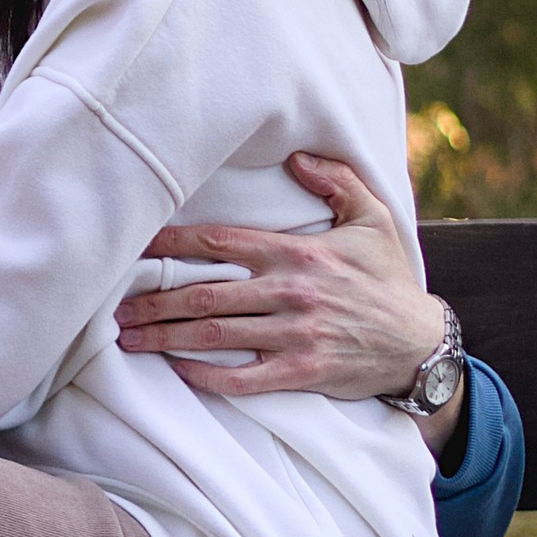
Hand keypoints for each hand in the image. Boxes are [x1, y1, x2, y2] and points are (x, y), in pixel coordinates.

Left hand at [114, 151, 463, 449]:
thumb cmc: (390, 280)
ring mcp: (294, 335)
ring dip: (167, 337)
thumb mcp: (373, 219)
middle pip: (204, 295)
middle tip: (115, 308)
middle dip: (154, 301)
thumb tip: (298, 157)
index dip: (172, 244)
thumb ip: (337, 181)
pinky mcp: (301, 372)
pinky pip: (243, 378)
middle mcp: (289, 292)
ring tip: (130, 338)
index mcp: (297, 253)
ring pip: (215, 335)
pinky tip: (178, 370)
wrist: (421, 342)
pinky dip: (207, 376)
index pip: (220, 242)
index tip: (136, 248)